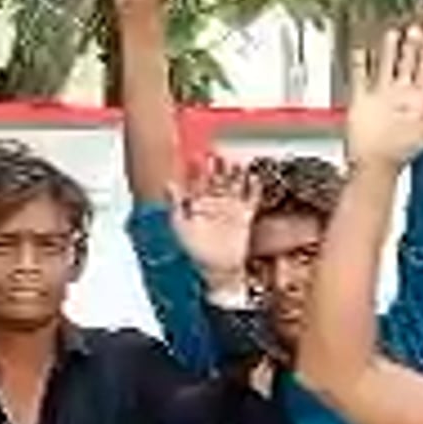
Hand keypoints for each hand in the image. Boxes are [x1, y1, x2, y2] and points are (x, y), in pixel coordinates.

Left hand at [170, 156, 256, 291]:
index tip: (197, 155)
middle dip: (218, 165)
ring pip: (234, 183)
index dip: (197, 168)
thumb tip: (168, 183)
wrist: (215, 271)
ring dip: (236, 172)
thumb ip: (175, 203)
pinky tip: (254, 176)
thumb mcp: (180, 226)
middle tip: (219, 152)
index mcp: (197, 204)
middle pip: (217, 178)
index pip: (197, 181)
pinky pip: (252, 198)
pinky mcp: (244, 217)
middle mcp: (214, 203)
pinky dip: (254, 187)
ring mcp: (230, 209)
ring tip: (237, 160)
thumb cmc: (194, 252)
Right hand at [345, 27, 422, 171]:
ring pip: (385, 67)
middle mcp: (400, 97)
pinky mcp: (361, 101)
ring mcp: (380, 98)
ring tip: (392, 33)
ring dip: (389, 51)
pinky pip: (360, 77)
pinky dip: (359, 63)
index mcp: (417, 101)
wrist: (374, 163)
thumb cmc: (402, 150)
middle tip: (415, 29)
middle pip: (407, 66)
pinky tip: (360, 50)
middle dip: (411, 48)